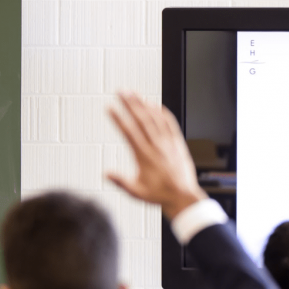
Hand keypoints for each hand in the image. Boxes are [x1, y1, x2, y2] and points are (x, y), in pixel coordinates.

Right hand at [106, 91, 206, 219]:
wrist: (183, 197)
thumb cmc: (160, 195)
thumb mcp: (136, 192)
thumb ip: (120, 181)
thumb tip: (106, 173)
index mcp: (144, 156)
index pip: (129, 132)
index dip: (118, 118)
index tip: (110, 107)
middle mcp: (156, 146)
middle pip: (141, 119)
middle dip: (130, 103)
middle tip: (121, 91)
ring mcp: (168, 143)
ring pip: (155, 118)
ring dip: (144, 104)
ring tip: (135, 93)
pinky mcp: (177, 143)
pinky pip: (170, 124)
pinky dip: (163, 113)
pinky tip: (156, 105)